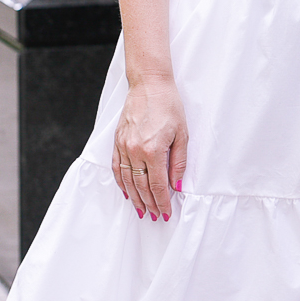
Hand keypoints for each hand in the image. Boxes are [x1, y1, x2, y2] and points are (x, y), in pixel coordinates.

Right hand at [113, 75, 187, 220]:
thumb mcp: (182, 134)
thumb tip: (177, 185)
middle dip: (149, 204)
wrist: (149, 84)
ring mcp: (124, 145)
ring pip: (127, 180)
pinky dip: (121, 182)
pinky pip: (117, 167)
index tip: (166, 213)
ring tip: (141, 210)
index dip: (162, 201)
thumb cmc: (169, 106)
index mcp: (153, 150)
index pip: (157, 185)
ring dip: (135, 197)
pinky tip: (126, 191)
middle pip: (141, 186)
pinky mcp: (117, 140)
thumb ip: (178, 162)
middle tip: (154, 216)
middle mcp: (135, 150)